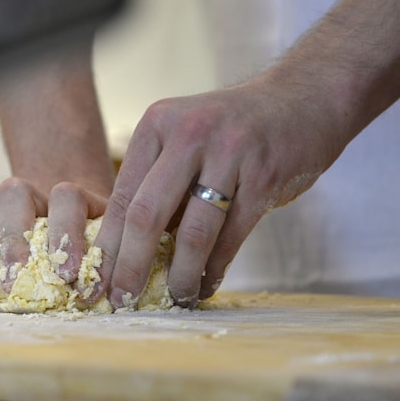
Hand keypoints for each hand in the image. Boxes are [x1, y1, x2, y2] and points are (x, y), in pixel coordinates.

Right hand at [0, 177, 107, 292]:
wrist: (57, 218)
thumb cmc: (84, 241)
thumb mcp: (102, 243)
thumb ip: (106, 261)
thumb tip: (116, 297)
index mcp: (67, 194)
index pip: (66, 198)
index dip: (67, 233)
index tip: (68, 274)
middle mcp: (28, 190)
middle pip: (13, 194)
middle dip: (15, 241)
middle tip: (16, 282)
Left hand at [91, 75, 347, 308]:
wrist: (302, 100)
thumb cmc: (230, 131)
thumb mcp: (183, 137)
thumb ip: (156, 183)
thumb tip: (124, 252)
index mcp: (157, 125)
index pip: (121, 196)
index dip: (107, 246)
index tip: (97, 281)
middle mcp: (189, 134)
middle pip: (147, 215)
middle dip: (132, 266)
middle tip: (124, 301)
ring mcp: (230, 153)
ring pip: (193, 232)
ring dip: (180, 275)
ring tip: (174, 300)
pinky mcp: (265, 176)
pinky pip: (232, 235)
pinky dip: (216, 267)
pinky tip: (206, 284)